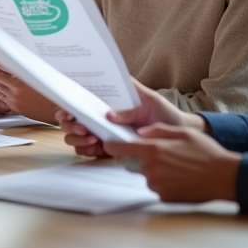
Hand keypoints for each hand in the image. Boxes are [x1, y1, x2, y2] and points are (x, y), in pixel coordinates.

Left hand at [0, 64, 58, 122]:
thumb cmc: (55, 91)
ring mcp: (13, 99)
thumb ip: (28, 65)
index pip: (0, 64)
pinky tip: (2, 85)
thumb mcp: (44, 73)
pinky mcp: (14, 106)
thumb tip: (16, 55)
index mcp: (23, 78)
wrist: (59, 110)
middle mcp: (16, 89)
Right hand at [55, 79, 203, 157]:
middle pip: (72, 118)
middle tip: (80, 126)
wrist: (179, 133)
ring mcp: (103, 131)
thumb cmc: (164, 111)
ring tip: (90, 137)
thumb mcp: (150, 101)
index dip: (69, 102)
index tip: (68, 109)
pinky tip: (94, 146)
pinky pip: (88, 149)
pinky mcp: (108, 147)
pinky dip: (86, 148)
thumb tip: (109, 116)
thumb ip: (130, 108)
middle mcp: (101, 114)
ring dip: (77, 137)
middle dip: (70, 123)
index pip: (81, 98)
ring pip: (76, 135)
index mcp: (108, 99)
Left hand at [103, 124, 240, 202]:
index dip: (113, 146)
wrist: (224, 177)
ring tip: (176, 166)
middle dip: (139, 158)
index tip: (109, 144)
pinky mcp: (164, 197)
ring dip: (153, 171)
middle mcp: (151, 169)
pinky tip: (179, 178)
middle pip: (131, 163)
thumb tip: (139, 133)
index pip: (121, 149)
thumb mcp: (182, 133)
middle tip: (161, 155)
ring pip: (145, 176)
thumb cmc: (205, 152)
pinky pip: (156, 187)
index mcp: (153, 151)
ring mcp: (157, 185)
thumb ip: (157, 131)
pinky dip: (163, 182)